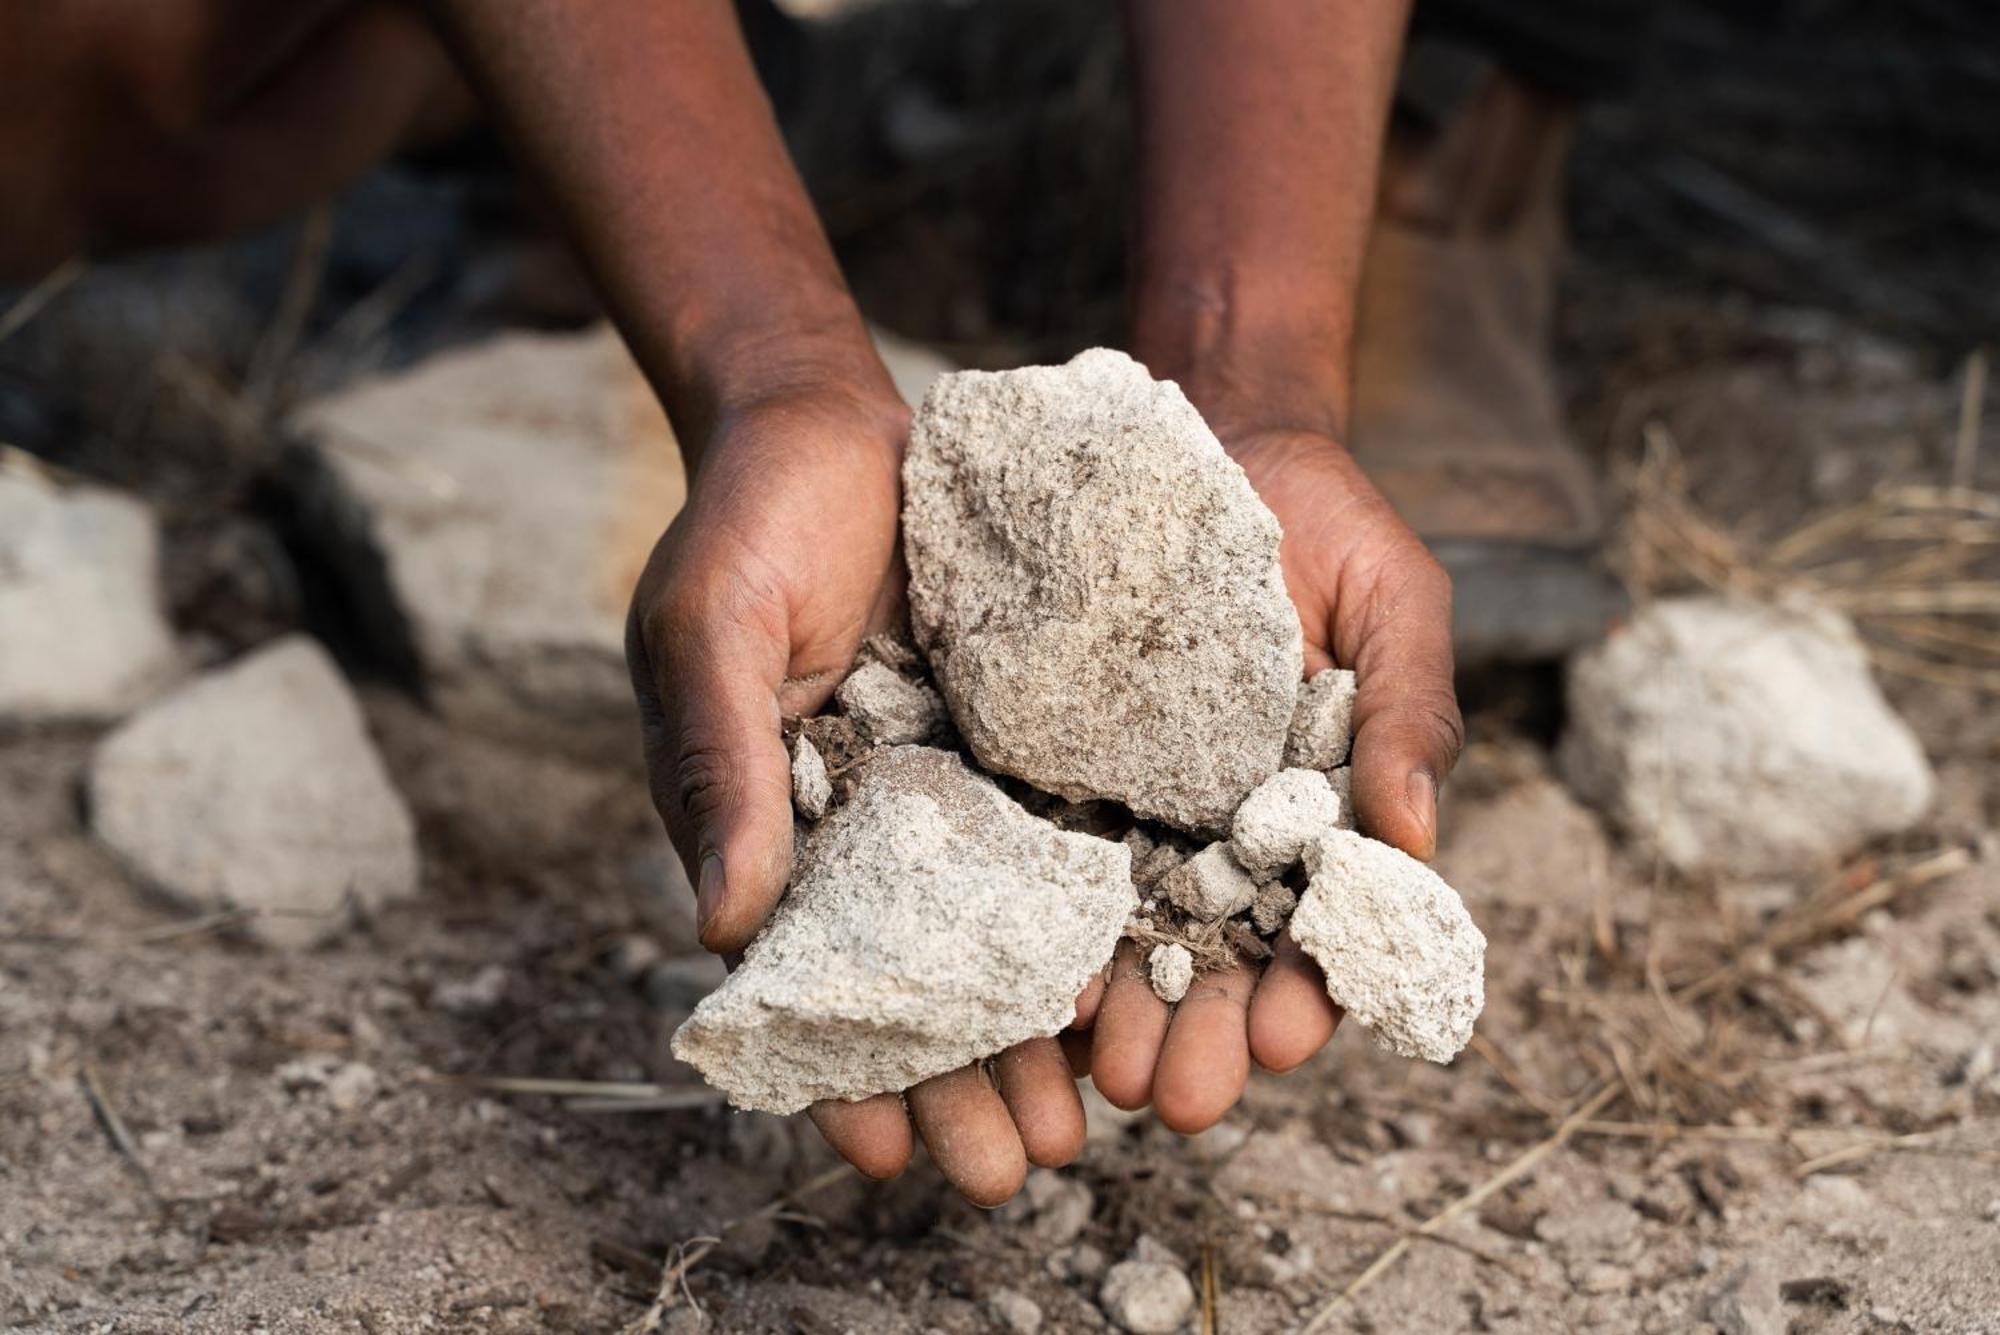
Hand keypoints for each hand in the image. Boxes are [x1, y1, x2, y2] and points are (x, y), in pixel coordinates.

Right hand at [625, 382, 1095, 1204]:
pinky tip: (1148, 979)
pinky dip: (1110, 912)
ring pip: (1013, 933)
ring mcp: (964, 789)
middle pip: (927, 982)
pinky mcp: (1042, 737)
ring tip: (1093, 1113)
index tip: (886, 1152)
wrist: (837, 421)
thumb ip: (717, 767)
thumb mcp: (708, 635)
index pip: (810, 980)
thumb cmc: (747, 528)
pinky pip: (1081, 834)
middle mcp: (880, 829)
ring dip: (1046, 1029)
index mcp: (783, 832)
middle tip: (1014, 1167)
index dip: (843, 1071)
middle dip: (968, 1080)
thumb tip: (717, 928)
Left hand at [1084, 425, 1464, 1130]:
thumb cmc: (1322, 522)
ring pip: (1126, 932)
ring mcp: (1135, 806)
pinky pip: (1045, 852)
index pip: (1320, 928)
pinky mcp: (1057, 768)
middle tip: (1175, 1099)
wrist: (1204, 441)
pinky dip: (1038, 921)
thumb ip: (1408, 710)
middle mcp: (1222, 830)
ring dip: (1117, 1011)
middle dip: (1202, 1036)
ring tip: (1098, 1072)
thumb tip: (1423, 838)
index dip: (1310, 991)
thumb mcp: (1394, 601)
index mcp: (1315, 813)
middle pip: (1216, 959)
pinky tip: (1019, 978)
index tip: (1291, 1041)